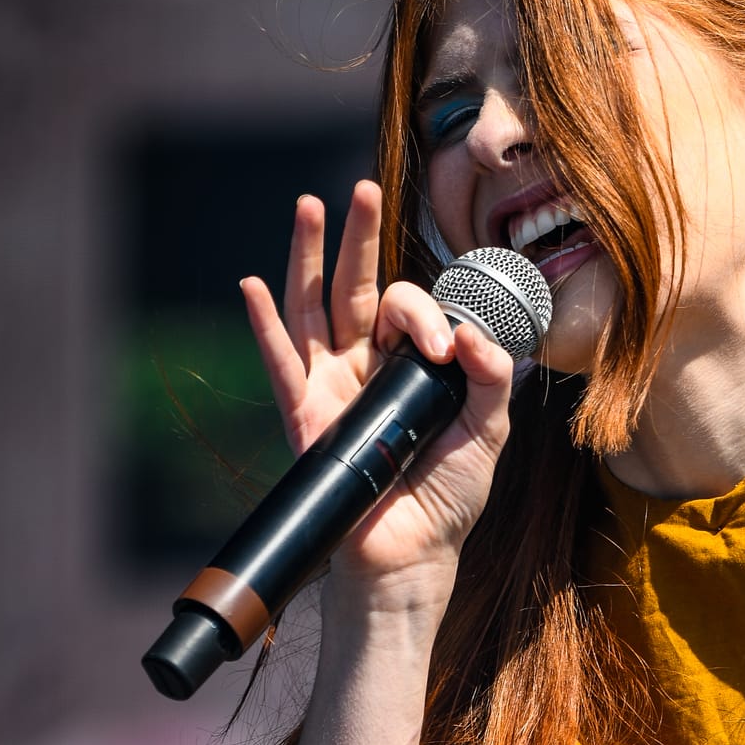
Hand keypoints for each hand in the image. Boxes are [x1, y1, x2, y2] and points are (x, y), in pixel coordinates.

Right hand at [239, 183, 515, 608]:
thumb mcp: (487, 434)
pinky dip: (264, 323)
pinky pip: (281, 362)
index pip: (412, 310)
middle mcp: (368, 369)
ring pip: (314, 309)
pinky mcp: (306, 417)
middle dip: (360, 237)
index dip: (427, 313)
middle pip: (358, 290)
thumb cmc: (447, 500)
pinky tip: (251, 283)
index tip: (445, 347)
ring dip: (309, 256)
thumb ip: (492, 381)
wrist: (409, 556)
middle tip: (365, 188)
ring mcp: (332, 388)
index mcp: (412, 368)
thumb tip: (474, 333)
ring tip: (308, 205)